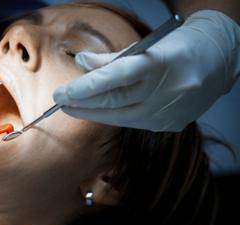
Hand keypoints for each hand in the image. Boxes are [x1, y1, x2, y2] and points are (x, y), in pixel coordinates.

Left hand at [53, 10, 239, 131]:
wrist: (219, 62)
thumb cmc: (178, 48)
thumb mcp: (147, 45)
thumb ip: (111, 58)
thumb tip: (81, 64)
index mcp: (162, 64)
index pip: (116, 78)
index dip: (86, 87)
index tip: (62, 92)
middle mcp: (167, 91)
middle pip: (115, 102)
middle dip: (82, 103)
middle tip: (59, 101)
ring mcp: (170, 111)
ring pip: (121, 117)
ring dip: (93, 113)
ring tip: (72, 108)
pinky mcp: (171, 125)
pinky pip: (133, 122)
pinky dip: (113, 117)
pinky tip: (98, 112)